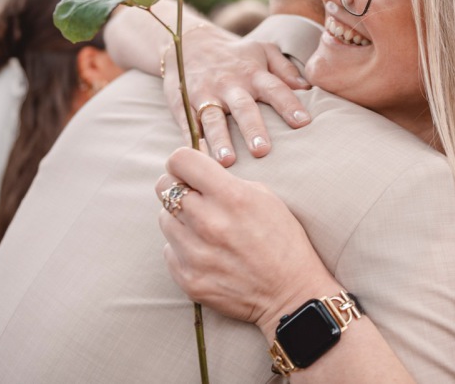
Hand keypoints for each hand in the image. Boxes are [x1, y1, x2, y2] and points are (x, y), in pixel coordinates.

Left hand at [156, 147, 335, 337]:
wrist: (290, 293)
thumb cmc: (282, 240)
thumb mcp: (264, 197)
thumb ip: (226, 181)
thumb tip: (197, 169)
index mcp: (230, 196)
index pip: (180, 160)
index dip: (183, 162)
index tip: (190, 171)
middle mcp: (208, 222)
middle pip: (165, 187)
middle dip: (178, 187)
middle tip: (194, 196)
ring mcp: (195, 253)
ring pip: (164, 218)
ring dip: (180, 219)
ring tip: (204, 228)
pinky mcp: (188, 279)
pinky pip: (169, 249)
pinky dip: (183, 247)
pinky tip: (206, 251)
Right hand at [165, 24, 311, 165]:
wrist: (190, 42)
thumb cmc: (236, 55)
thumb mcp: (263, 51)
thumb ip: (285, 69)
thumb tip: (307, 87)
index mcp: (253, 74)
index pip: (274, 88)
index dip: (289, 105)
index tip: (303, 123)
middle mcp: (230, 85)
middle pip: (243, 108)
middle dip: (252, 128)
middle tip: (262, 150)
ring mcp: (206, 95)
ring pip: (213, 119)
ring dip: (220, 140)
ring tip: (227, 162)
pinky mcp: (184, 104)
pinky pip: (188, 123)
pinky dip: (192, 140)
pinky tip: (197, 156)